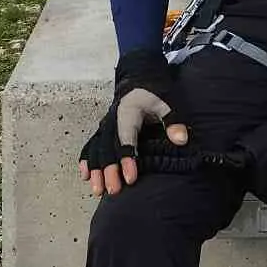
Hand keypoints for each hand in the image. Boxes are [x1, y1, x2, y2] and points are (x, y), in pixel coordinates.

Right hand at [79, 48, 188, 196]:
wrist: (139, 76)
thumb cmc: (154, 91)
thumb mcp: (168, 101)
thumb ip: (173, 120)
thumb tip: (181, 140)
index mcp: (128, 113)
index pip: (126, 139)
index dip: (127, 158)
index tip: (131, 178)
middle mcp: (113, 120)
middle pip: (108, 148)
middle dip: (110, 170)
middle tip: (114, 190)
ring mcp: (106, 125)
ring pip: (97, 149)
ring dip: (96, 170)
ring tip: (98, 190)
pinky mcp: (104, 129)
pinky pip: (91, 145)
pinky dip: (87, 160)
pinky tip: (86, 176)